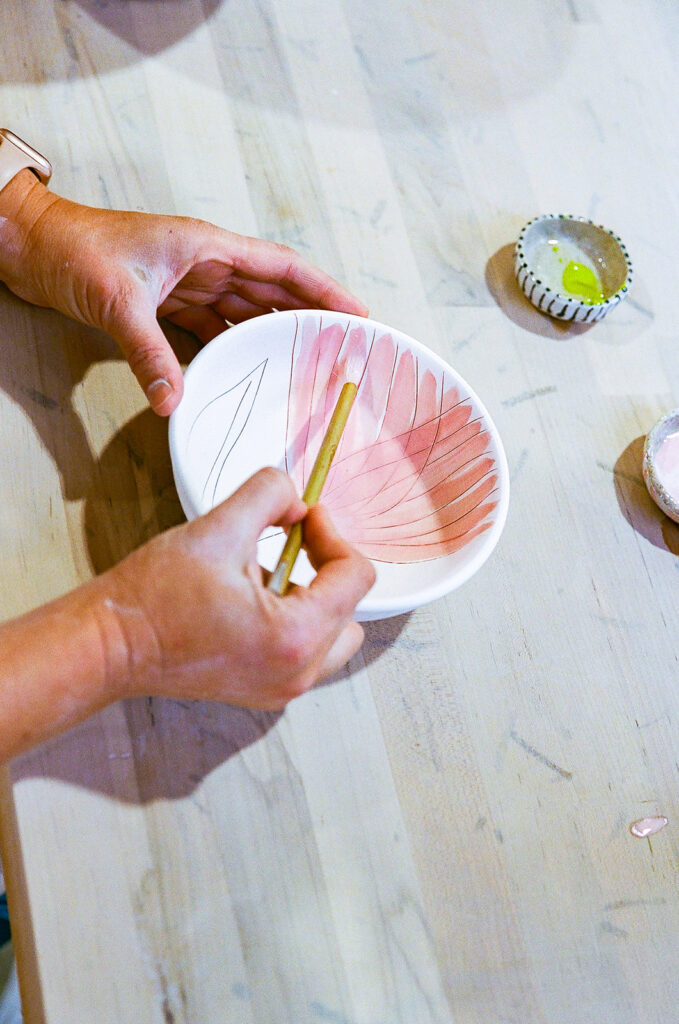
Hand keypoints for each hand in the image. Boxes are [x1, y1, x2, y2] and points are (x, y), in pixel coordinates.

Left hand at [0, 171, 367, 414]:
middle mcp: (204, 261)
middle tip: (342, 346)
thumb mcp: (116, 301)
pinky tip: (244, 367)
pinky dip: (231, 344)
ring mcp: (187, 280)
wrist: (30, 243)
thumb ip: (148, 352)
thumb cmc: (72, 250)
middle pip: (271, 290)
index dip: (323, 288)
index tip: (356, 312)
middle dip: (309, 315)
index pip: (280, 267)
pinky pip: (212, 324)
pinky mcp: (167, 299)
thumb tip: (174, 401)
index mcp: (205, 245)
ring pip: (244, 308)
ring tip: (305, 361)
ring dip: (273, 331)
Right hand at [103, 468, 375, 707]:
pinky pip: (303, 652)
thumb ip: (270, 495)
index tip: (305, 517)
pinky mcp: (263, 691)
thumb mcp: (217, 527)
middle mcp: (296, 673)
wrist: (111, 645)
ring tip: (264, 573)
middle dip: (327, 571)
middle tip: (293, 544)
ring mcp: (280, 689)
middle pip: (350, 612)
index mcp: (294, 637)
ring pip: (331, 636)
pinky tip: (249, 598)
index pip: (355, 578)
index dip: (333, 535)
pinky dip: (291, 620)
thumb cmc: (155, 597)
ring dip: (311, 598)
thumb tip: (298, 500)